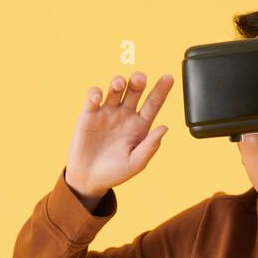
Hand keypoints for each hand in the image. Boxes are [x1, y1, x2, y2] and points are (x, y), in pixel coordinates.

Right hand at [65, 71, 173, 206]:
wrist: (88, 179)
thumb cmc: (114, 173)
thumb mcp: (136, 163)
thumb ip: (150, 146)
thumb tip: (165, 128)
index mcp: (140, 125)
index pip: (153, 103)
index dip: (161, 90)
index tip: (169, 77)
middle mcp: (125, 115)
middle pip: (135, 90)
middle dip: (138, 81)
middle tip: (139, 80)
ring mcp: (107, 112)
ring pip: (115, 89)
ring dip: (118, 82)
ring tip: (118, 84)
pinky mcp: (89, 114)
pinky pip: (93, 97)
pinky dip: (95, 93)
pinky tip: (97, 97)